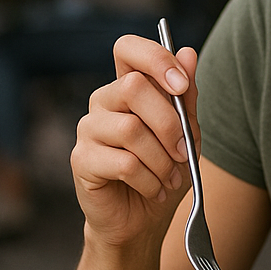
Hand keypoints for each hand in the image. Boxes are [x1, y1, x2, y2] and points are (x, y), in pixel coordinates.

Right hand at [71, 33, 198, 249]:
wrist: (144, 220)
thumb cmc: (165, 171)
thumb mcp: (187, 132)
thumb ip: (186, 96)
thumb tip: (189, 53)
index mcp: (129, 87)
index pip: (128, 48)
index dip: (155, 58)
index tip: (180, 86)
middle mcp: (104, 101)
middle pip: (133, 86)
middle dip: (168, 123)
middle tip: (183, 151)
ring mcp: (89, 129)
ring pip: (130, 129)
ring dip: (161, 159)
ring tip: (170, 177)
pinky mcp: (81, 160)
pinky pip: (124, 163)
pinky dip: (149, 180)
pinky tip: (155, 190)